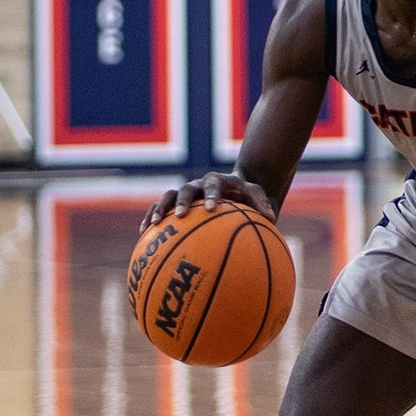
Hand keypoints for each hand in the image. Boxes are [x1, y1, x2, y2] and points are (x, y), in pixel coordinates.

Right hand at [142, 172, 273, 228]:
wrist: (236, 190)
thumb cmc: (249, 197)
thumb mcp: (259, 196)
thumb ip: (263, 204)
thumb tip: (271, 218)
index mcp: (218, 181)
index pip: (214, 184)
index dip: (212, 195)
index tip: (212, 208)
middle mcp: (199, 185)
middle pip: (186, 189)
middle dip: (182, 202)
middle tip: (180, 216)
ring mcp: (186, 194)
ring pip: (168, 197)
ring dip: (160, 209)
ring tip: (153, 225)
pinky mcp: (176, 204)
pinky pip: (161, 210)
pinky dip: (151, 218)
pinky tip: (143, 235)